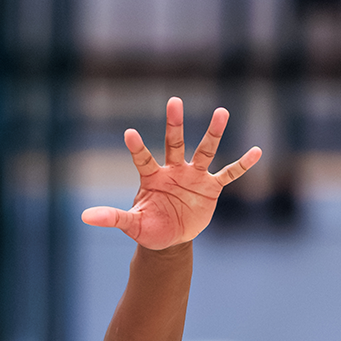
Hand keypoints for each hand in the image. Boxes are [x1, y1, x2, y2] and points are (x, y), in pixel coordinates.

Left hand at [81, 97, 261, 249]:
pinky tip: (256, 151)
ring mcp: (193, 177)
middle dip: (174, 124)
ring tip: (222, 112)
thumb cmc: (148, 227)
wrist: (170, 239)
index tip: (128, 133)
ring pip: (204, 151)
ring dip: (212, 133)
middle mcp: (174, 171)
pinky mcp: (211, 188)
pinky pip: (228, 174)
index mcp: (152, 177)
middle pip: (174, 143)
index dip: (136, 147)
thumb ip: (112, 218)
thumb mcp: (131, 224)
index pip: (143, 159)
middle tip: (174, 101)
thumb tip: (85, 217)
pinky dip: (241, 165)